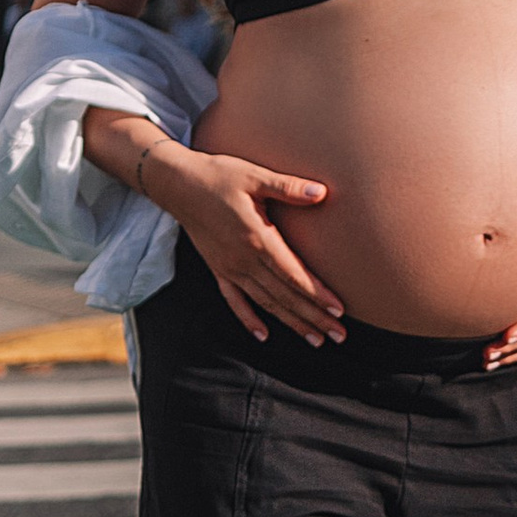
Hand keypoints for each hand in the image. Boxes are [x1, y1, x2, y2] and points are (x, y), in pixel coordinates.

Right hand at [143, 141, 344, 346]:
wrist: (177, 184)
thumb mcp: (255, 176)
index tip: (338, 311)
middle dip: (313, 317)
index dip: (317, 295)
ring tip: (315, 339)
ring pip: (265, 303)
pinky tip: (263, 335)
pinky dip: (248, 319)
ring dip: (291, 322)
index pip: (293, 275)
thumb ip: (288, 187)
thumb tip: (322, 192)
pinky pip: (234, 301)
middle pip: (284, 296)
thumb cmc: (219, 176)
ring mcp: (229, 268)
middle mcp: (243, 260)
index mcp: (257, 238)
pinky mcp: (217, 269)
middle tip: (339, 335)